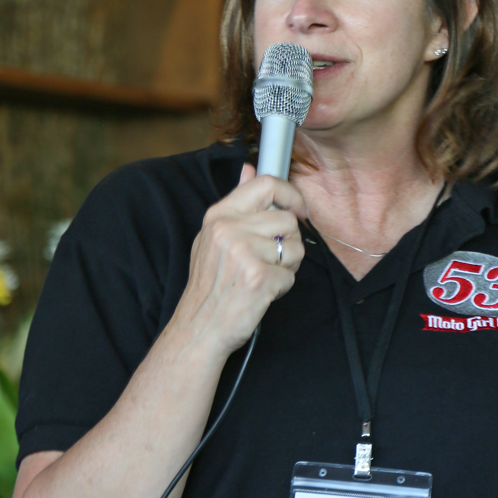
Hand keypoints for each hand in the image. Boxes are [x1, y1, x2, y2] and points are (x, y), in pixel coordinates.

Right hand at [170, 165, 307, 357]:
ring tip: (264, 276)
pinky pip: (291, 276)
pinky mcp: (259, 278)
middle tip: (272, 260)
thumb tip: (250, 168)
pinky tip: (262, 292)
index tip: (298, 209)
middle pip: (288, 220)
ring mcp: (244, 253)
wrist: (199, 328)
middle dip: (289, 243)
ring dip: (288, 266)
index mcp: (220, 215)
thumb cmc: (210, 285)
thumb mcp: (213, 236)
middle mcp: (230, 229)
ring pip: (296, 248)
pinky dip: (282, 287)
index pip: (266, 184)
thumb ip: (236, 203)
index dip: (290, 194)